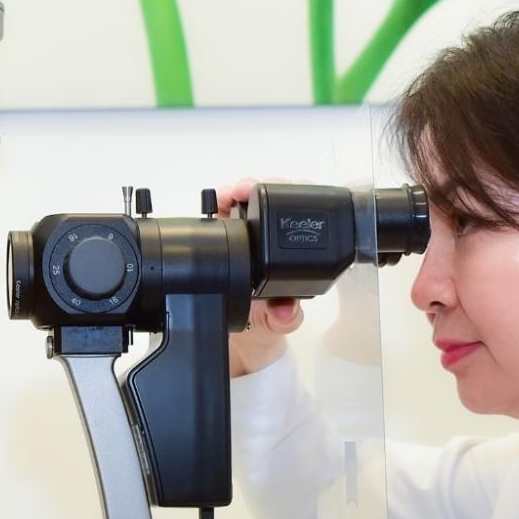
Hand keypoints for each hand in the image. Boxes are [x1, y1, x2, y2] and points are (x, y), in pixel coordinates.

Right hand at [216, 178, 306, 377]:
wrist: (240, 333)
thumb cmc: (265, 319)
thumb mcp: (278, 322)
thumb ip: (285, 318)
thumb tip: (287, 310)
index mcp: (296, 250)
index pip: (303, 214)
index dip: (296, 196)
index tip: (282, 194)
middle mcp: (275, 236)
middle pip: (274, 196)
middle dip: (259, 185)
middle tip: (243, 190)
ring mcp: (250, 231)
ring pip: (248, 198)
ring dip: (236, 191)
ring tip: (225, 195)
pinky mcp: (227, 232)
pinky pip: (224, 211)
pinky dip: (219, 202)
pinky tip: (215, 203)